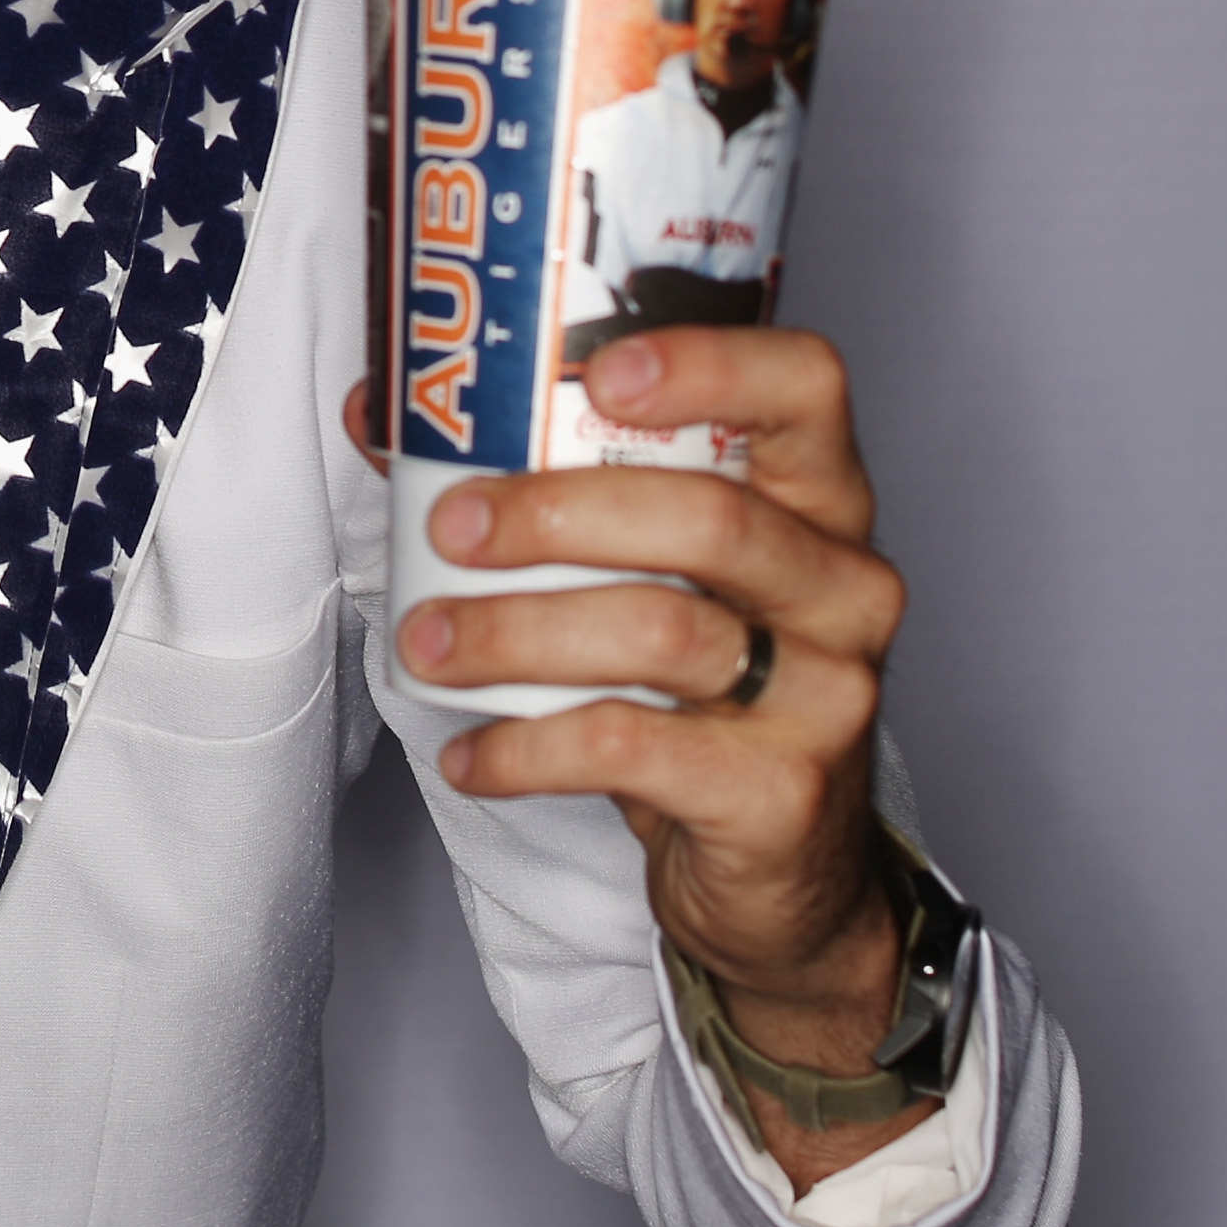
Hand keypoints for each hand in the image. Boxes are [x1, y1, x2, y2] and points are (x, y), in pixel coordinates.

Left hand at [341, 328, 918, 1179]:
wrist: (780, 863)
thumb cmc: (699, 684)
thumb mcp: (647, 571)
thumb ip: (542, 485)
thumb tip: (384, 412)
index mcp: (817, 496)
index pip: (803, 386)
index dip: (710, 364)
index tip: (597, 371)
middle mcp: (842, 582)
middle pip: (710, 517)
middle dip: (556, 515)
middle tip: (450, 527)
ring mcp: (824, 691)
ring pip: (660, 633)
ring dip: (517, 633)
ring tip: (428, 642)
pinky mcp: (780, 791)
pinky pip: (633, 749)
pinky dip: (528, 748)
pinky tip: (471, 753)